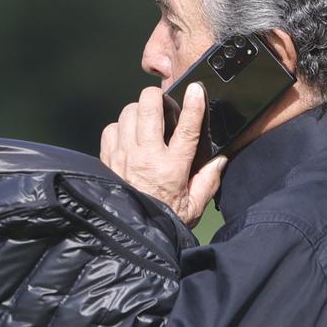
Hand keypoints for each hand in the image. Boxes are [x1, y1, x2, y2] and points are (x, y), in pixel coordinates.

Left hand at [99, 84, 227, 225]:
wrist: (129, 237)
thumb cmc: (163, 221)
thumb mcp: (194, 207)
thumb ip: (208, 181)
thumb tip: (220, 159)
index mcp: (172, 168)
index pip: (186, 129)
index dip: (193, 106)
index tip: (196, 89)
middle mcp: (146, 157)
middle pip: (148, 108)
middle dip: (156, 97)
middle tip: (163, 103)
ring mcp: (123, 156)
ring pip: (128, 113)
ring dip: (138, 112)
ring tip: (146, 121)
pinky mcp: (107, 159)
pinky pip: (111, 128)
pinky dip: (120, 128)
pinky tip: (128, 137)